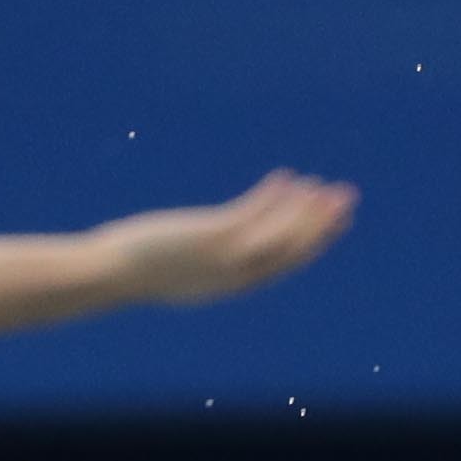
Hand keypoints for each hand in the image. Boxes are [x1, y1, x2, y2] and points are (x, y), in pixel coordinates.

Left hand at [95, 172, 358, 307]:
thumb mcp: (185, 267)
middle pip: (291, 250)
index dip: (314, 240)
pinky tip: (283, 176)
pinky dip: (271, 198)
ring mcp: (224, 259)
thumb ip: (210, 258)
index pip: (285, 263)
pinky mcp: (210, 239)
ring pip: (278, 236)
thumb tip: (218, 242)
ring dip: (305, 210)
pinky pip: (250, 216)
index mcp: (234, 284)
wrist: (113, 274)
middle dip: (322, 223)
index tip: (335, 220)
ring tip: (323, 185)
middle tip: (347, 197)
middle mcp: (236, 276)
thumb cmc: (141, 269)